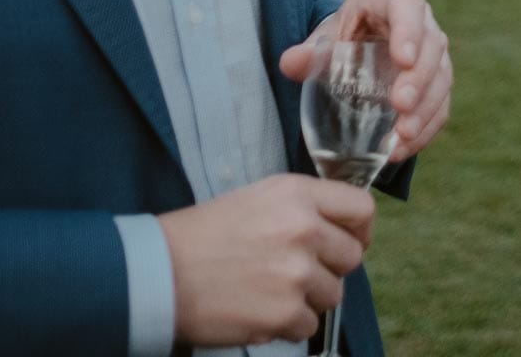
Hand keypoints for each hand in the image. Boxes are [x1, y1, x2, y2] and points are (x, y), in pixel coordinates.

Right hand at [158, 172, 374, 345]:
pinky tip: (256, 309)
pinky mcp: (284, 312)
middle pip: (352, 257)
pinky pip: (308, 325)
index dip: (360, 231)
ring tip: (266, 290)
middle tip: (295, 272)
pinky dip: (286, 325)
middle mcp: (304, 229)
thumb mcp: (258, 199)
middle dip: (329, 269)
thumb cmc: (202, 235)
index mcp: (298, 194)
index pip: (362, 210)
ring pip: (332, 295)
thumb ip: (303, 208)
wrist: (158, 272)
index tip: (349, 242)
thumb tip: (340, 231)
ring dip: (306, 299)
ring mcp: (297, 273)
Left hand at [280, 0, 451, 162]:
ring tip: (403, 134)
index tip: (403, 60)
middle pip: (432, 45)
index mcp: (388, 1)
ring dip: (426, 108)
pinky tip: (403, 147)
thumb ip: (307, 53)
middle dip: (419, 78)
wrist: (357, 48)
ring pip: (442, 76)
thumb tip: (290, 63)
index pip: (407, 7)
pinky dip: (426, 128)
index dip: (409, 32)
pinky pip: (441, 105)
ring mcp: (433, 53)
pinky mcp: (437, 82)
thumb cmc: (342, 38)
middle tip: (401, 105)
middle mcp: (420, 22)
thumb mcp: (323, 40)